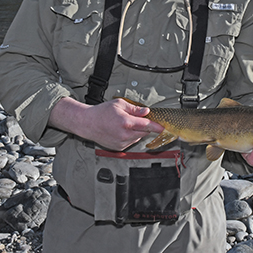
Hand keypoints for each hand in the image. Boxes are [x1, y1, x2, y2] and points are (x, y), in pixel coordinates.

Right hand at [48, 97, 163, 150]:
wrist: (88, 123)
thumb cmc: (101, 112)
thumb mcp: (119, 104)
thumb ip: (135, 109)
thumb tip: (146, 112)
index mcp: (126, 122)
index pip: (147, 125)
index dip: (157, 127)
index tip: (164, 128)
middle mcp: (125, 134)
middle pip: (144, 132)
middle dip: (144, 126)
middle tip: (137, 119)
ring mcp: (122, 142)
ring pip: (138, 137)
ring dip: (137, 131)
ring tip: (125, 124)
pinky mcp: (119, 147)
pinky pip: (131, 142)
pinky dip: (130, 136)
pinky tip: (121, 130)